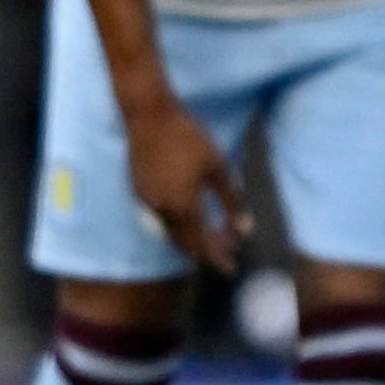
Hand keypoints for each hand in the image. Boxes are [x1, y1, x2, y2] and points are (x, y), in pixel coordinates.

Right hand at [123, 89, 248, 276]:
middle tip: (225, 251)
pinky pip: (161, 217)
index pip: (203, 243)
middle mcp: (162, 210)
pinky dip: (177, 223)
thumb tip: (245, 228)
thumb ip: (231, 201)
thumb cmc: (188, 138)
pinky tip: (188, 215)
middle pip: (185, 242)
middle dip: (205, 250)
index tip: (231, 268)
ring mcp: (148, 201)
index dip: (217, 257)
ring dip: (191, 237)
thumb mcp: (217, 167)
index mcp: (183, 206)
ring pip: (171, 231)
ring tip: (210, 235)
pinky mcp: (139, 191)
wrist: (149, 116)